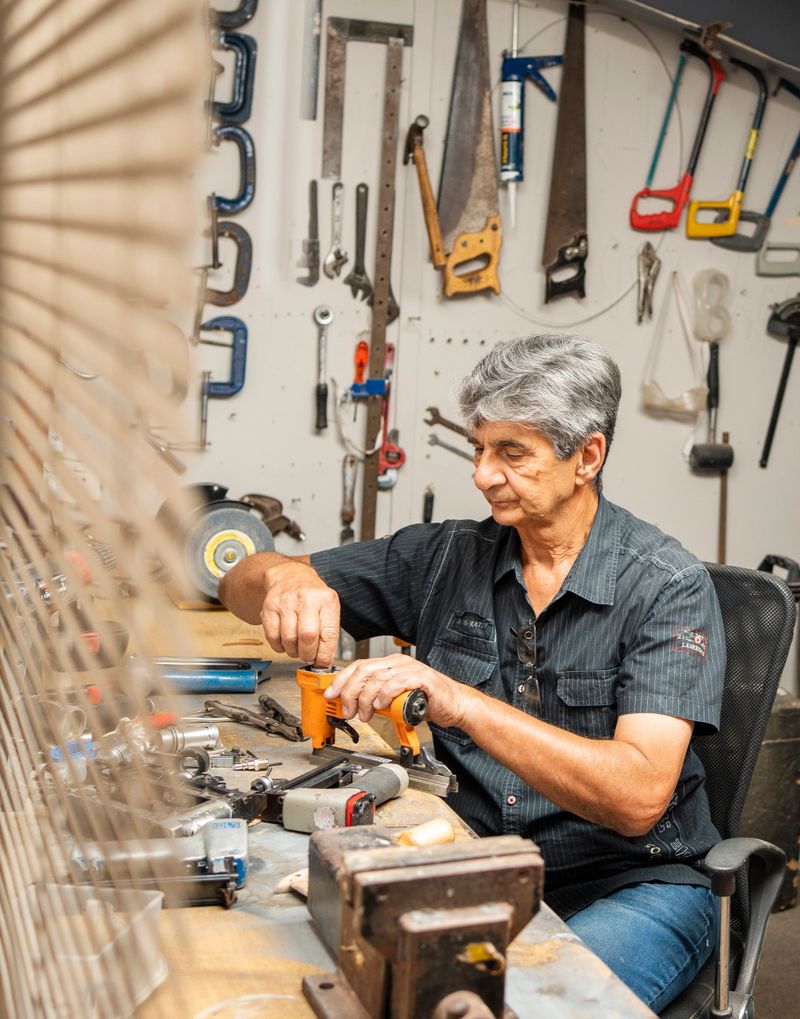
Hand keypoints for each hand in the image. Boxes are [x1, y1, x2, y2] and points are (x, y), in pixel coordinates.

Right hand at [260, 560, 339, 665]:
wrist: (290, 576)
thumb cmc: (312, 597)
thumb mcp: (328, 608)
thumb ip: (329, 633)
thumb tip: (324, 662)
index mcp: (326, 600)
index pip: (328, 634)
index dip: (324, 655)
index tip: (322, 663)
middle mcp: (306, 599)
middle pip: (307, 636)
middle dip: (308, 654)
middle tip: (308, 655)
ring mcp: (286, 602)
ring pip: (288, 639)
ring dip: (293, 651)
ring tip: (296, 647)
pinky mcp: (269, 607)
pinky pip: (272, 636)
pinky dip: (279, 646)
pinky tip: (284, 642)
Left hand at [324, 653, 470, 727]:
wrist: (454, 705)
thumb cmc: (425, 702)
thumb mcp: (393, 700)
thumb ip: (375, 698)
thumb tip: (351, 704)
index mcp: (390, 665)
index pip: (359, 666)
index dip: (341, 680)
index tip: (330, 694)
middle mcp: (398, 663)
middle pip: (364, 671)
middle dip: (350, 692)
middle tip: (348, 710)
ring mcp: (411, 669)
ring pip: (378, 678)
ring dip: (365, 699)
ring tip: (365, 714)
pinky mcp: (422, 678)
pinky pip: (397, 683)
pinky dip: (385, 695)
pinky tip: (380, 706)